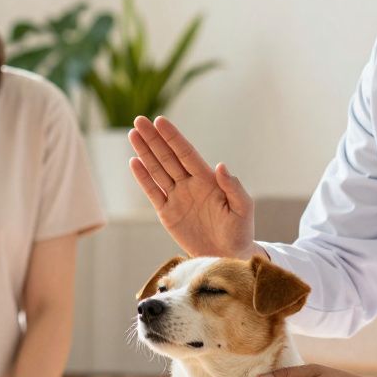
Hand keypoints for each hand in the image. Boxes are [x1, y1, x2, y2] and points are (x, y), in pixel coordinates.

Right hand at [128, 116, 260, 259]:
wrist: (227, 256)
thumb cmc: (240, 231)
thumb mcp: (243, 209)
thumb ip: (233, 188)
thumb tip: (221, 166)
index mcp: (208, 180)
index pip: (186, 153)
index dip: (173, 138)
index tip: (160, 121)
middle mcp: (190, 184)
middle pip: (168, 157)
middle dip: (153, 139)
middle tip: (139, 121)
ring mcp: (177, 197)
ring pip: (158, 170)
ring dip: (145, 153)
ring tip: (134, 134)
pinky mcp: (168, 213)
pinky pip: (153, 192)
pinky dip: (143, 178)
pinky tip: (134, 162)